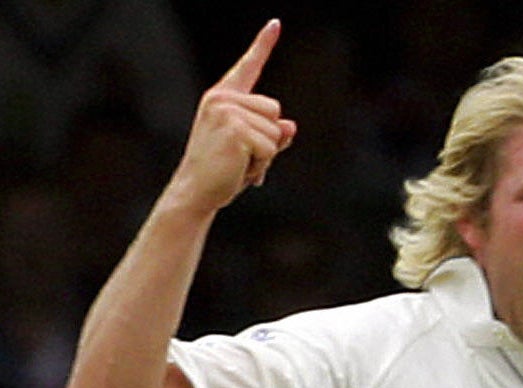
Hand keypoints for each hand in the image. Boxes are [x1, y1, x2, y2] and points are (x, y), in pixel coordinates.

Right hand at [173, 19, 297, 211]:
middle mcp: (223, 99)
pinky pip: (270, 147)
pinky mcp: (235, 130)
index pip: (249, 67)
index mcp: (223, 97)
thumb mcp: (251, 150)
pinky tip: (239, 169)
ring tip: (238, 163)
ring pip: (275, 131)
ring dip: (264, 155)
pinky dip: (261, 164)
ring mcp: (228, 112)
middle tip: (240, 156)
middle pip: (275, 110)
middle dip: (267, 139)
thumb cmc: (221, 173)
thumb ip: (272, 136)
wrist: (196, 192)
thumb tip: (290, 126)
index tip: (276, 24)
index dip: (263, 44)